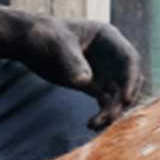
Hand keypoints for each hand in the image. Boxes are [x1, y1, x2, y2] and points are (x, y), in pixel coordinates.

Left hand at [0, 4, 142, 127]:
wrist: (28, 42)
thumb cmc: (44, 34)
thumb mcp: (57, 44)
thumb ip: (72, 62)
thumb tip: (84, 82)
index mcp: (108, 38)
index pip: (129, 59)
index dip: (130, 79)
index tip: (125, 99)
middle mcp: (111, 55)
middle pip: (128, 80)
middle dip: (122, 99)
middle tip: (111, 116)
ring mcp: (104, 70)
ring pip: (117, 94)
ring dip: (112, 111)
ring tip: (94, 124)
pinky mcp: (94, 84)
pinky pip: (106, 102)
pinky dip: (102, 114)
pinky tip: (92, 124)